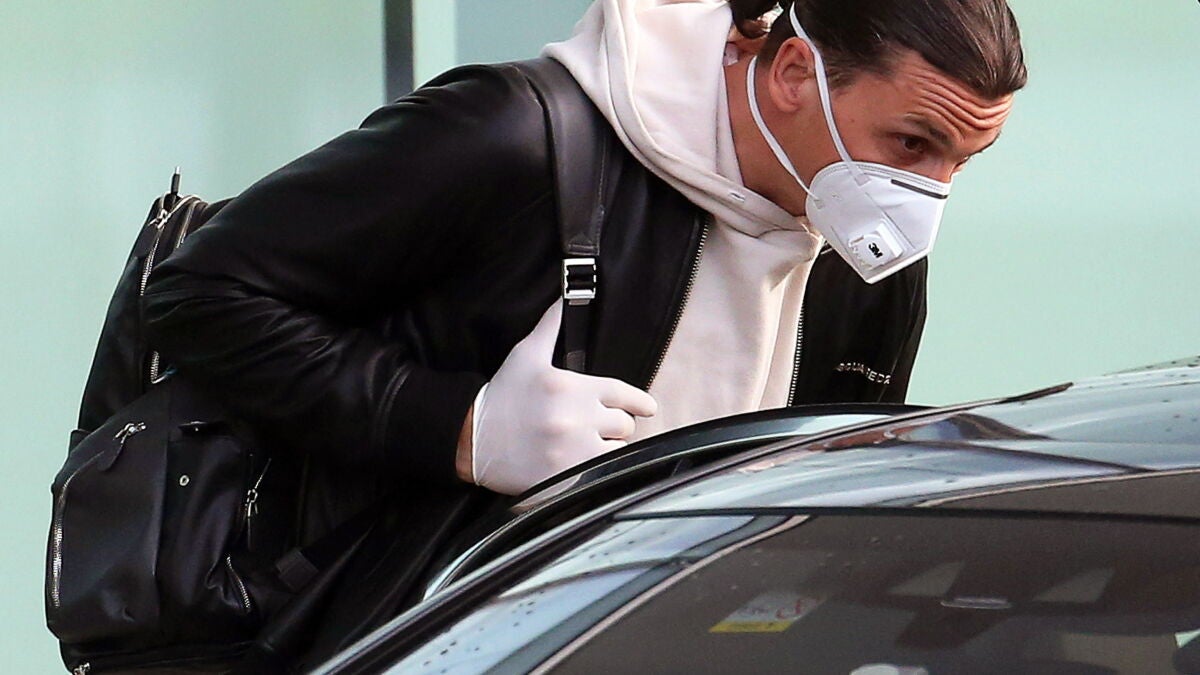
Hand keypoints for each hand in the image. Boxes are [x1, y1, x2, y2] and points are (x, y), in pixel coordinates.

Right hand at [465, 300, 656, 494]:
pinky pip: (602, 473)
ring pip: (617, 450)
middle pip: (624, 424)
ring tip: (589, 445)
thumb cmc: (502, 395)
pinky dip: (599, 469)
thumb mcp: (525, 355)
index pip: (623, 394)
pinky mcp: (568, 476)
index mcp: (572, 387)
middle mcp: (576, 417)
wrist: (471, 438)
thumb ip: (551, 325)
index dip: (638, 402)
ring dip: (608, 448)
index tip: (647, 408)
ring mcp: (573, 450)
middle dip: (615, 425)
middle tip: (598, 426)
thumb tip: (564, 297)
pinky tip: (584, 464)